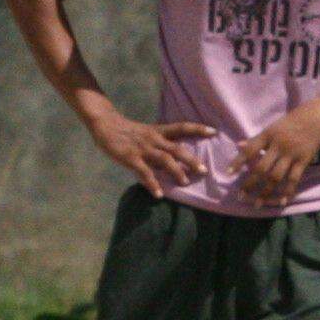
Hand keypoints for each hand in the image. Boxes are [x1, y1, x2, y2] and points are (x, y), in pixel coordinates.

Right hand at [90, 110, 211, 192]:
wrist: (105, 124)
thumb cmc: (127, 131)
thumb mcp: (146, 133)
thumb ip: (160, 144)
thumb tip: (174, 160)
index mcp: (159, 131)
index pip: (182, 127)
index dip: (197, 129)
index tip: (214, 132)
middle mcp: (154, 139)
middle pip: (176, 148)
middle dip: (191, 159)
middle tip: (204, 171)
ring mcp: (142, 148)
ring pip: (163, 159)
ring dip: (175, 171)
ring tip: (185, 182)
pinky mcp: (130, 157)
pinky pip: (144, 172)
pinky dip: (152, 183)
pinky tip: (159, 194)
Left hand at [231, 106, 319, 203]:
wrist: (316, 118)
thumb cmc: (290, 123)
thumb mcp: (272, 128)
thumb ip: (256, 139)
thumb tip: (238, 145)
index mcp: (268, 135)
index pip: (250, 149)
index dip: (238, 161)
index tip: (228, 173)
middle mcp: (278, 145)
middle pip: (261, 168)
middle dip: (250, 183)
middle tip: (241, 196)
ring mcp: (291, 154)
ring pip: (276, 177)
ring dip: (266, 192)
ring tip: (257, 204)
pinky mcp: (303, 161)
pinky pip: (294, 179)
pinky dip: (287, 191)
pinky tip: (281, 202)